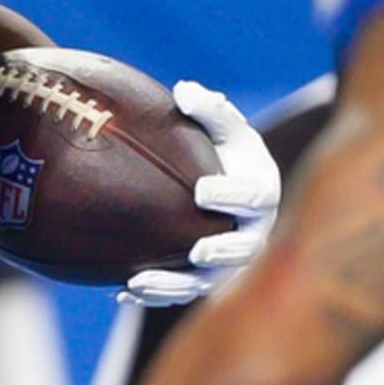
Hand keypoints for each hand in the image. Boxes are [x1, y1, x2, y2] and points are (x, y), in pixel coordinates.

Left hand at [118, 81, 279, 307]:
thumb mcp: (225, 126)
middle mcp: (251, 233)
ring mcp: (228, 262)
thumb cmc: (224, 150)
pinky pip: (181, 292)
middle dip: (220, 251)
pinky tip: (122, 291)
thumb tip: (183, 91)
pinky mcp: (204, 280)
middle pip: (240, 249)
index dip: (231, 195)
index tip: (202, 191)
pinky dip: (155, 293)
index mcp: (260, 192)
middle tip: (197, 250)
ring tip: (141, 281)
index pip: (253, 197)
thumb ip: (210, 108)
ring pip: (205, 282)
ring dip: (175, 284)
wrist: (226, 187)